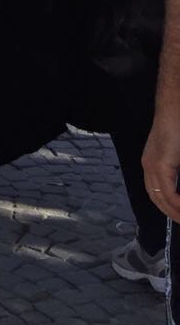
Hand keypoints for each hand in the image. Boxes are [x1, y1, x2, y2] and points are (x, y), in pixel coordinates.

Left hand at [143, 101, 179, 221]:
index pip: (156, 192)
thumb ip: (177, 171)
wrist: (174, 109)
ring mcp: (152, 164)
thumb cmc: (179, 129)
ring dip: (174, 211)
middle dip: (171, 213)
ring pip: (160, 196)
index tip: (179, 215)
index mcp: (152, 163)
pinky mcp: (160, 163)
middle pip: (156, 198)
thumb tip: (178, 183)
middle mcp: (148, 165)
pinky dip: (176, 202)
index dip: (167, 207)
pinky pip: (167, 190)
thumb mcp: (178, 157)